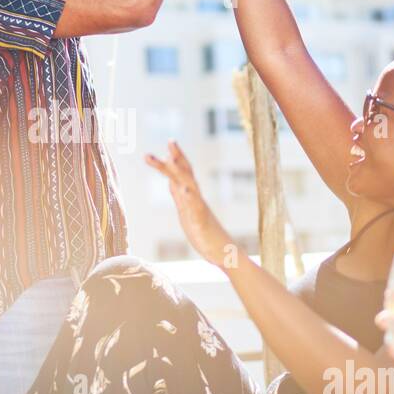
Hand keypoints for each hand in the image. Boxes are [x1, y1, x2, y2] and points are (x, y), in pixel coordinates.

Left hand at [145, 141, 237, 267]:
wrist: (223, 252)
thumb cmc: (206, 234)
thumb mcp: (187, 212)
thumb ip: (181, 196)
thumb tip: (172, 182)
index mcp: (192, 197)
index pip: (184, 173)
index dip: (178, 157)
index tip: (170, 142)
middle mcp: (196, 199)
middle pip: (186, 174)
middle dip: (177, 157)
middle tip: (170, 140)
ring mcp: (199, 210)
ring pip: (188, 186)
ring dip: (178, 172)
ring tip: (171, 158)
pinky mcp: (200, 223)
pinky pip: (195, 208)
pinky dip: (190, 198)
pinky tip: (184, 189)